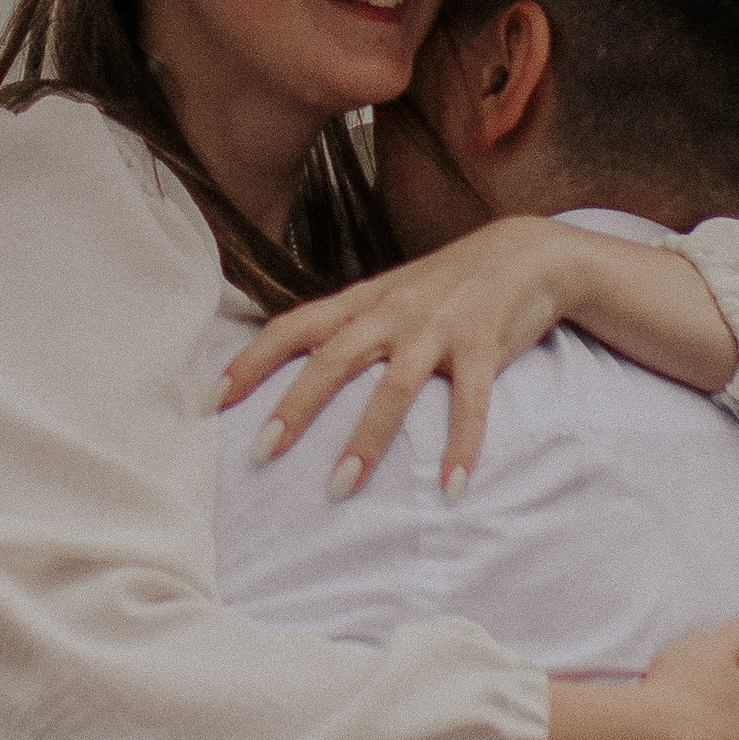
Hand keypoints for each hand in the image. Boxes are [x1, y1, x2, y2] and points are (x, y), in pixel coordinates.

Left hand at [219, 219, 729, 499]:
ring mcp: (439, 328)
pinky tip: (451, 487)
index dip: (252, 360)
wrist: (525, 252)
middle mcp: (393, 312)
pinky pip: (470, 403)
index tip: (213, 399)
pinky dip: (461, 446)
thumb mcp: (390, 294)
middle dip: (295, 405)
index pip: (294, 325)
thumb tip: (290, 362)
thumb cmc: (446, 283)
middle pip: (333, 358)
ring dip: (366, 438)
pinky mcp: (485, 346)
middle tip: (262, 452)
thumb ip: (348, 324)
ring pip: (394, 386)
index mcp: (363, 301)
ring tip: (340, 488)